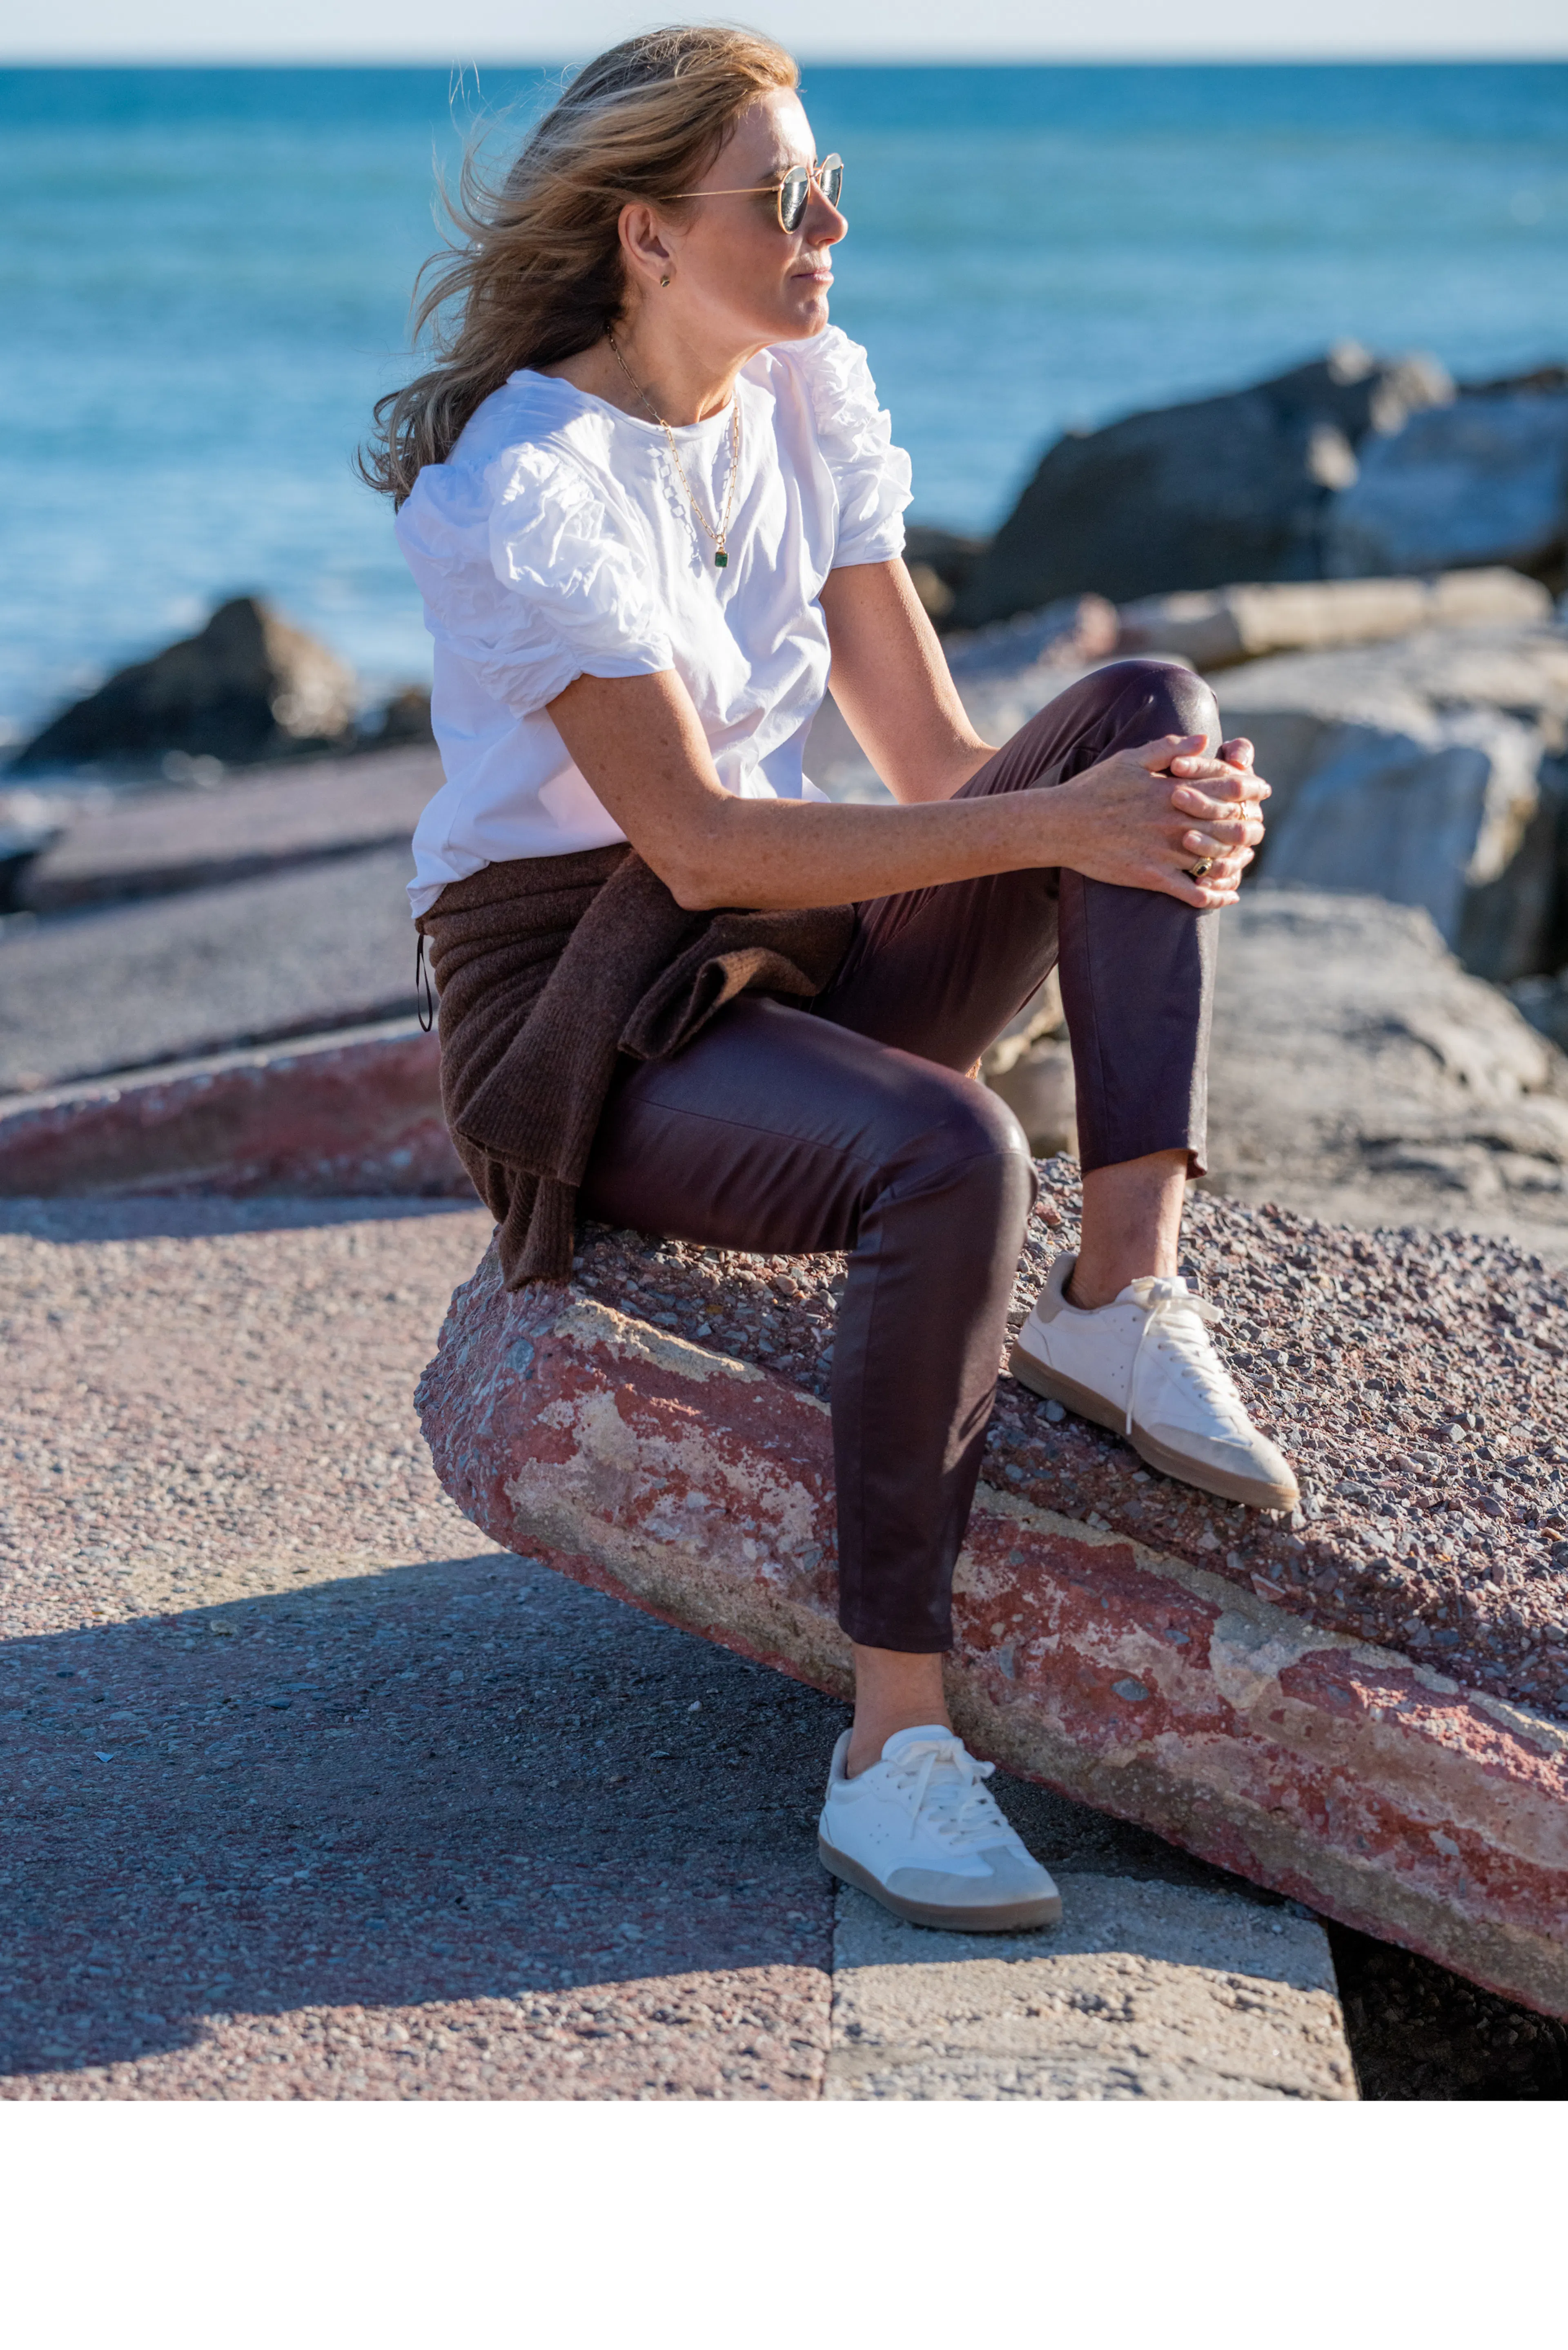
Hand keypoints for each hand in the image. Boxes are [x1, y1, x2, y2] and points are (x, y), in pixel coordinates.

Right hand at [1046, 732, 1268, 906]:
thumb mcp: (1131, 759)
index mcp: (1173, 788)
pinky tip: (1228, 896)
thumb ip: (1170, 748)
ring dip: (1238, 861)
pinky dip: (1215, 896)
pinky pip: (1192, 891)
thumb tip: (1205, 739)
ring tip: (1246, 860)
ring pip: (1217, 859)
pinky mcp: (1152, 876)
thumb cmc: (1094, 788)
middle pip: (1230, 824)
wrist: (1061, 824)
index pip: (1226, 786)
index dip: (1251, 787)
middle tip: (1259, 828)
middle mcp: (1174, 819)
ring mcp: (1164, 850)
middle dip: (1251, 826)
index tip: (1262, 790)